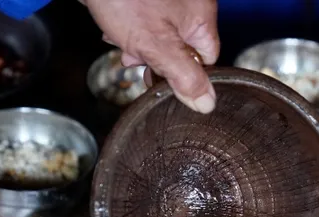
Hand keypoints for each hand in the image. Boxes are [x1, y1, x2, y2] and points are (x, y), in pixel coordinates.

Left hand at [85, 0, 218, 113]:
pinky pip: (143, 17)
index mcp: (201, 18)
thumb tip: (206, 104)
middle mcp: (190, 5)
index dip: (185, 75)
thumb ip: (183, 75)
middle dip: (155, 57)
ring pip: (159, 33)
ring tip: (118, 36)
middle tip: (134, 55)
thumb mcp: (155, 43)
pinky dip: (127, 23)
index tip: (164, 81)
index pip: (206, 62)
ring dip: (137, 41)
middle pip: (181, 47)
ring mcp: (168, 0)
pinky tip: (112, 22)